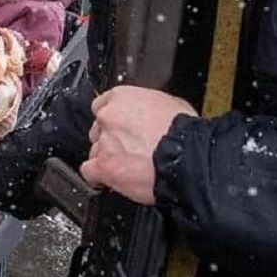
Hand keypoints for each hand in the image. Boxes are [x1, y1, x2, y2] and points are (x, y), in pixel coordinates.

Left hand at [80, 85, 197, 204]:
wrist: (188, 157)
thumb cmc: (185, 132)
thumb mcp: (171, 104)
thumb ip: (150, 108)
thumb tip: (153, 114)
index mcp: (122, 97)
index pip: (103, 106)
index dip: (115, 120)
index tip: (122, 128)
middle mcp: (108, 117)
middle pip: (99, 129)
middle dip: (111, 139)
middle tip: (130, 149)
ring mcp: (104, 142)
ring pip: (95, 150)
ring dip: (107, 159)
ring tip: (127, 167)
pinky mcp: (104, 166)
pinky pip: (88, 171)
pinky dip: (97, 177)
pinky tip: (108, 179)